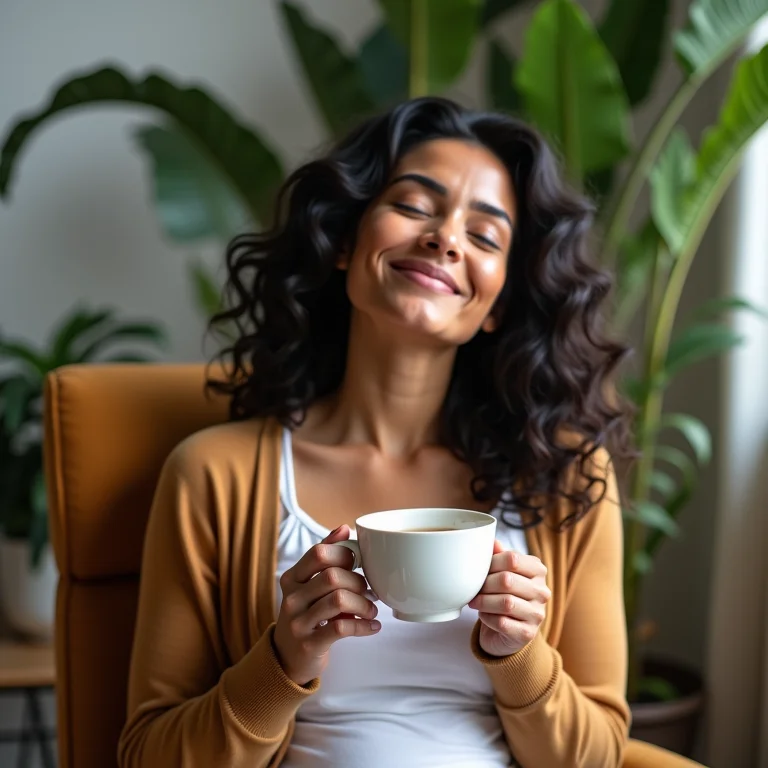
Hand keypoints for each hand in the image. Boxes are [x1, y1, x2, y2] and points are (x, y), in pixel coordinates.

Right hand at [273, 525, 380, 684]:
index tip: (358, 562)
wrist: (287, 657)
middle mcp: (291, 598)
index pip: (319, 553)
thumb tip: (344, 528)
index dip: (344, 553)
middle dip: (358, 582)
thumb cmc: (306, 614)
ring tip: (371, 609)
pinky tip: (372, 626)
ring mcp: (298, 622)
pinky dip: (363, 626)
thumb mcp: (308, 585)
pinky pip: (341, 628)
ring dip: (364, 604)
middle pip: (333, 576)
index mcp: (292, 578)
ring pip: (339, 600)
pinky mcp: (309, 644)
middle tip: (368, 590)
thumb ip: (324, 557)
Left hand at [468, 540, 550, 657]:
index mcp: (538, 570)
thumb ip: (499, 555)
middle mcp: (542, 591)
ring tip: (474, 601)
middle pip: (507, 580)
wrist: (508, 630)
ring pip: (506, 603)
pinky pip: (502, 623)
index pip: (512, 559)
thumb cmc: (504, 593)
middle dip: (484, 584)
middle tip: (473, 588)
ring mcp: (538, 614)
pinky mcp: (528, 633)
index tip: (478, 569)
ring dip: (484, 601)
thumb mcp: (502, 571)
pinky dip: (487, 618)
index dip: (491, 563)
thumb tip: (492, 541)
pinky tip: (483, 615)